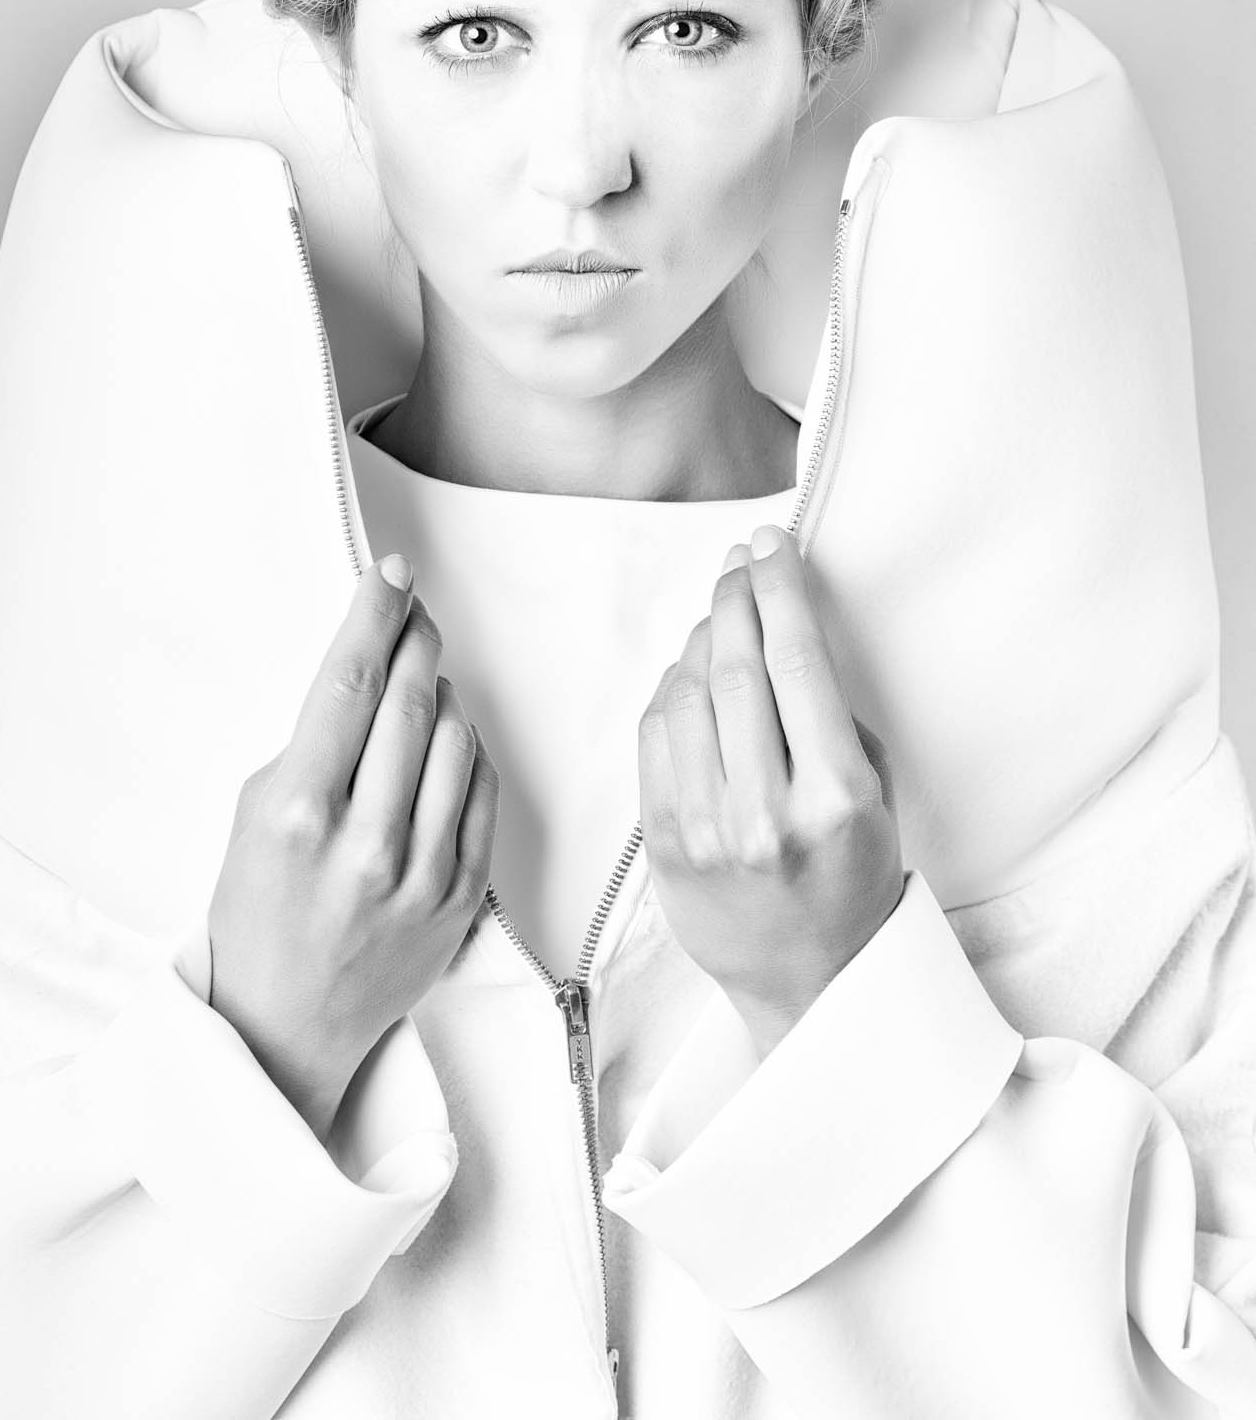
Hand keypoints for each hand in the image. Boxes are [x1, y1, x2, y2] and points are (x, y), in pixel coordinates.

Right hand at [206, 556, 499, 1143]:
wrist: (286, 1028)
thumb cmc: (256, 912)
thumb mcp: (251, 818)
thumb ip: (309, 747)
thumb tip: (367, 670)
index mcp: (299, 817)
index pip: (347, 687)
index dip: (373, 617)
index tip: (389, 576)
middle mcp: (365, 845)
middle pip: (409, 703)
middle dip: (415, 641)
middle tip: (414, 612)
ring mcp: (421, 876)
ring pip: (455, 740)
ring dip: (442, 694)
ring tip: (422, 682)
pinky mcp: (461, 898)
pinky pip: (481, 793)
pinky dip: (466, 752)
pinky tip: (446, 740)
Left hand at [636, 524, 903, 1059]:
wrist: (809, 982)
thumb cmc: (851, 878)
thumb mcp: (874, 796)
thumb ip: (831, 718)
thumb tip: (781, 630)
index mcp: (833, 799)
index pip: (797, 662)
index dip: (780, 589)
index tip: (773, 546)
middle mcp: (764, 814)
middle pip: (735, 668)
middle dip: (736, 597)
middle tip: (741, 560)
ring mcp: (703, 831)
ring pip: (685, 694)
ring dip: (701, 638)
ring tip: (721, 616)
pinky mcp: (660, 843)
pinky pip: (653, 737)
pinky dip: (670, 690)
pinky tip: (691, 674)